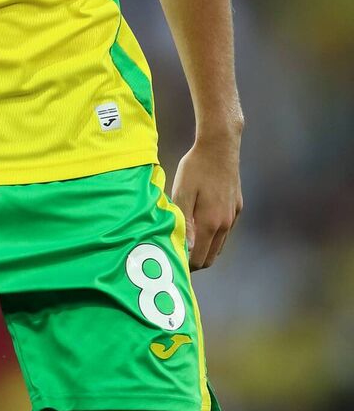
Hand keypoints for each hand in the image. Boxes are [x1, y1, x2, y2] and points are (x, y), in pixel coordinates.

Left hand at [171, 132, 242, 270]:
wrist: (220, 146)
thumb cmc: (196, 167)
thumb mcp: (182, 191)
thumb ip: (184, 221)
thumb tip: (185, 249)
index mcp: (211, 223)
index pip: (199, 259)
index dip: (186, 264)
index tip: (173, 259)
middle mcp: (225, 224)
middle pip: (211, 257)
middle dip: (195, 260)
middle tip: (178, 252)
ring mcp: (233, 216)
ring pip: (219, 245)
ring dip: (205, 248)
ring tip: (188, 239)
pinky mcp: (237, 207)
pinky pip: (226, 230)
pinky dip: (214, 234)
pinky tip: (201, 221)